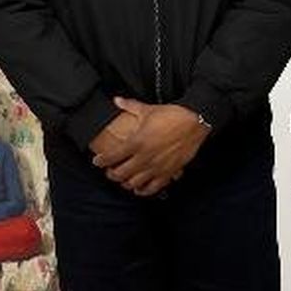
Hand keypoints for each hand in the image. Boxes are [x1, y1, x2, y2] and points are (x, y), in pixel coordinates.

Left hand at [93, 98, 208, 196]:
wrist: (194, 122)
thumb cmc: (171, 115)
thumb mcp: (148, 110)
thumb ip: (130, 106)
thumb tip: (117, 100)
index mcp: (136, 142)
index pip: (112, 157)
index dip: (101, 161)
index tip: (97, 161)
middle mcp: (144, 158)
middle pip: (120, 174)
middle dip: (111, 174)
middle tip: (110, 171)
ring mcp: (156, 167)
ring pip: (134, 184)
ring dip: (125, 183)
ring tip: (123, 179)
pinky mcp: (168, 173)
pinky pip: (152, 188)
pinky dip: (143, 191)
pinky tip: (139, 189)